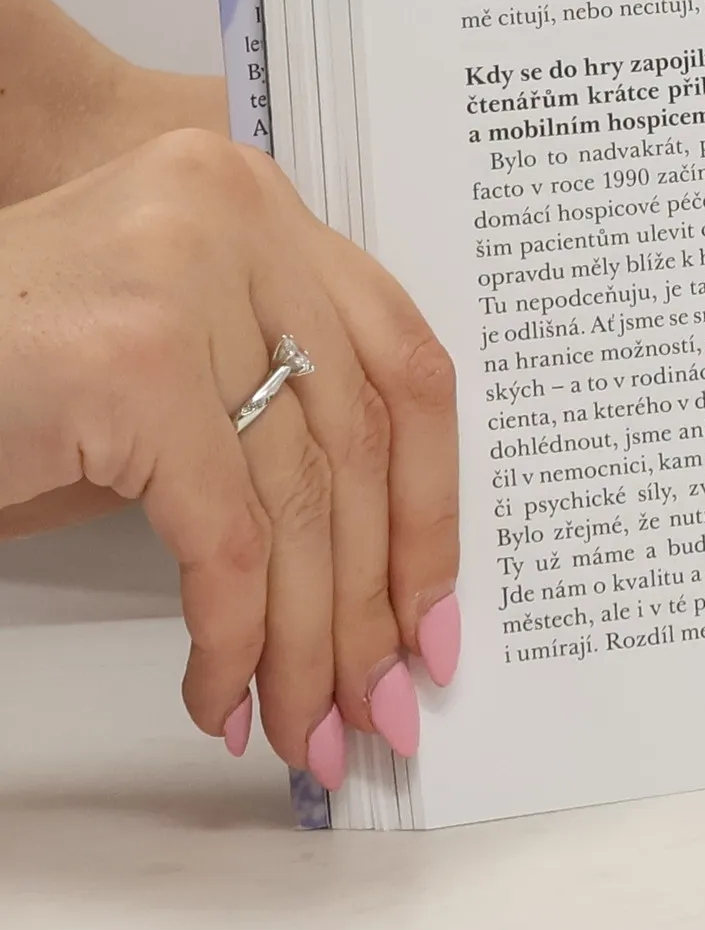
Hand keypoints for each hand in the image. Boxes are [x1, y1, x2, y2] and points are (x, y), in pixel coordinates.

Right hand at [0, 130, 460, 783]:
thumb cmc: (4, 375)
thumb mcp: (170, 364)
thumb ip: (273, 412)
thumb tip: (384, 568)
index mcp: (255, 201)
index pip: (400, 361)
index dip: (431, 498)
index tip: (436, 606)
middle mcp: (233, 213)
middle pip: (356, 437)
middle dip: (375, 594)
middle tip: (384, 700)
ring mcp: (183, 279)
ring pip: (296, 499)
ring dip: (310, 642)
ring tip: (313, 727)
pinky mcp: (131, 364)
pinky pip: (224, 537)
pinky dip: (233, 637)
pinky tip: (226, 699)